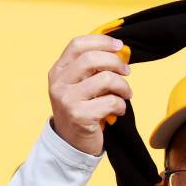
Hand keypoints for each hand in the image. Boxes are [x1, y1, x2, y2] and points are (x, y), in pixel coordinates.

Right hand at [48, 35, 131, 155]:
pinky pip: (111, 102)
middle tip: (127, 72)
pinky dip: (121, 105)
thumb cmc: (82, 110)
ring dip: (123, 86)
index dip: (102, 41)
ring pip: (106, 79)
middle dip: (116, 63)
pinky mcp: (80, 116)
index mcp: (58, 71)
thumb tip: (121, 52)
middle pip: (92, 59)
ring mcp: (68, 100)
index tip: (119, 46)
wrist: (71, 143)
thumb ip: (93, 70)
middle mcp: (59, 83)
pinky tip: (118, 111)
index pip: (78, 44)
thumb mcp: (80, 86)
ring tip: (126, 95)